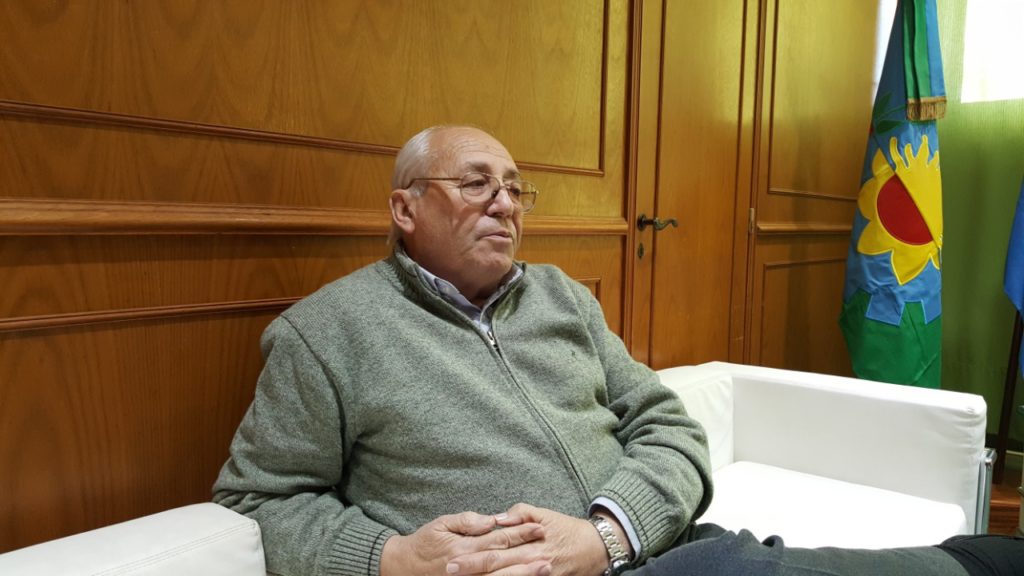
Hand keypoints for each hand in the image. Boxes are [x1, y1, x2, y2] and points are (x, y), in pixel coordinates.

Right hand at [380, 510, 551, 575]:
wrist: (403, 567)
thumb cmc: (424, 542)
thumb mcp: (441, 523)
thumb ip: (467, 521)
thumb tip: (491, 520)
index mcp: (463, 547)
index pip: (498, 539)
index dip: (520, 533)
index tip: (540, 528)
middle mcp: (467, 566)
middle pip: (503, 562)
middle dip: (528, 557)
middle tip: (550, 553)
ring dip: (522, 574)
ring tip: (544, 569)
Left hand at [449, 504, 611, 575]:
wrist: (595, 547)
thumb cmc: (565, 529)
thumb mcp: (543, 514)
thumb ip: (520, 513)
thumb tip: (497, 519)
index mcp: (529, 542)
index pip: (495, 550)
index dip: (473, 556)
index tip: (452, 559)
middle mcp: (532, 561)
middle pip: (498, 569)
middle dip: (473, 571)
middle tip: (449, 572)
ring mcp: (540, 574)